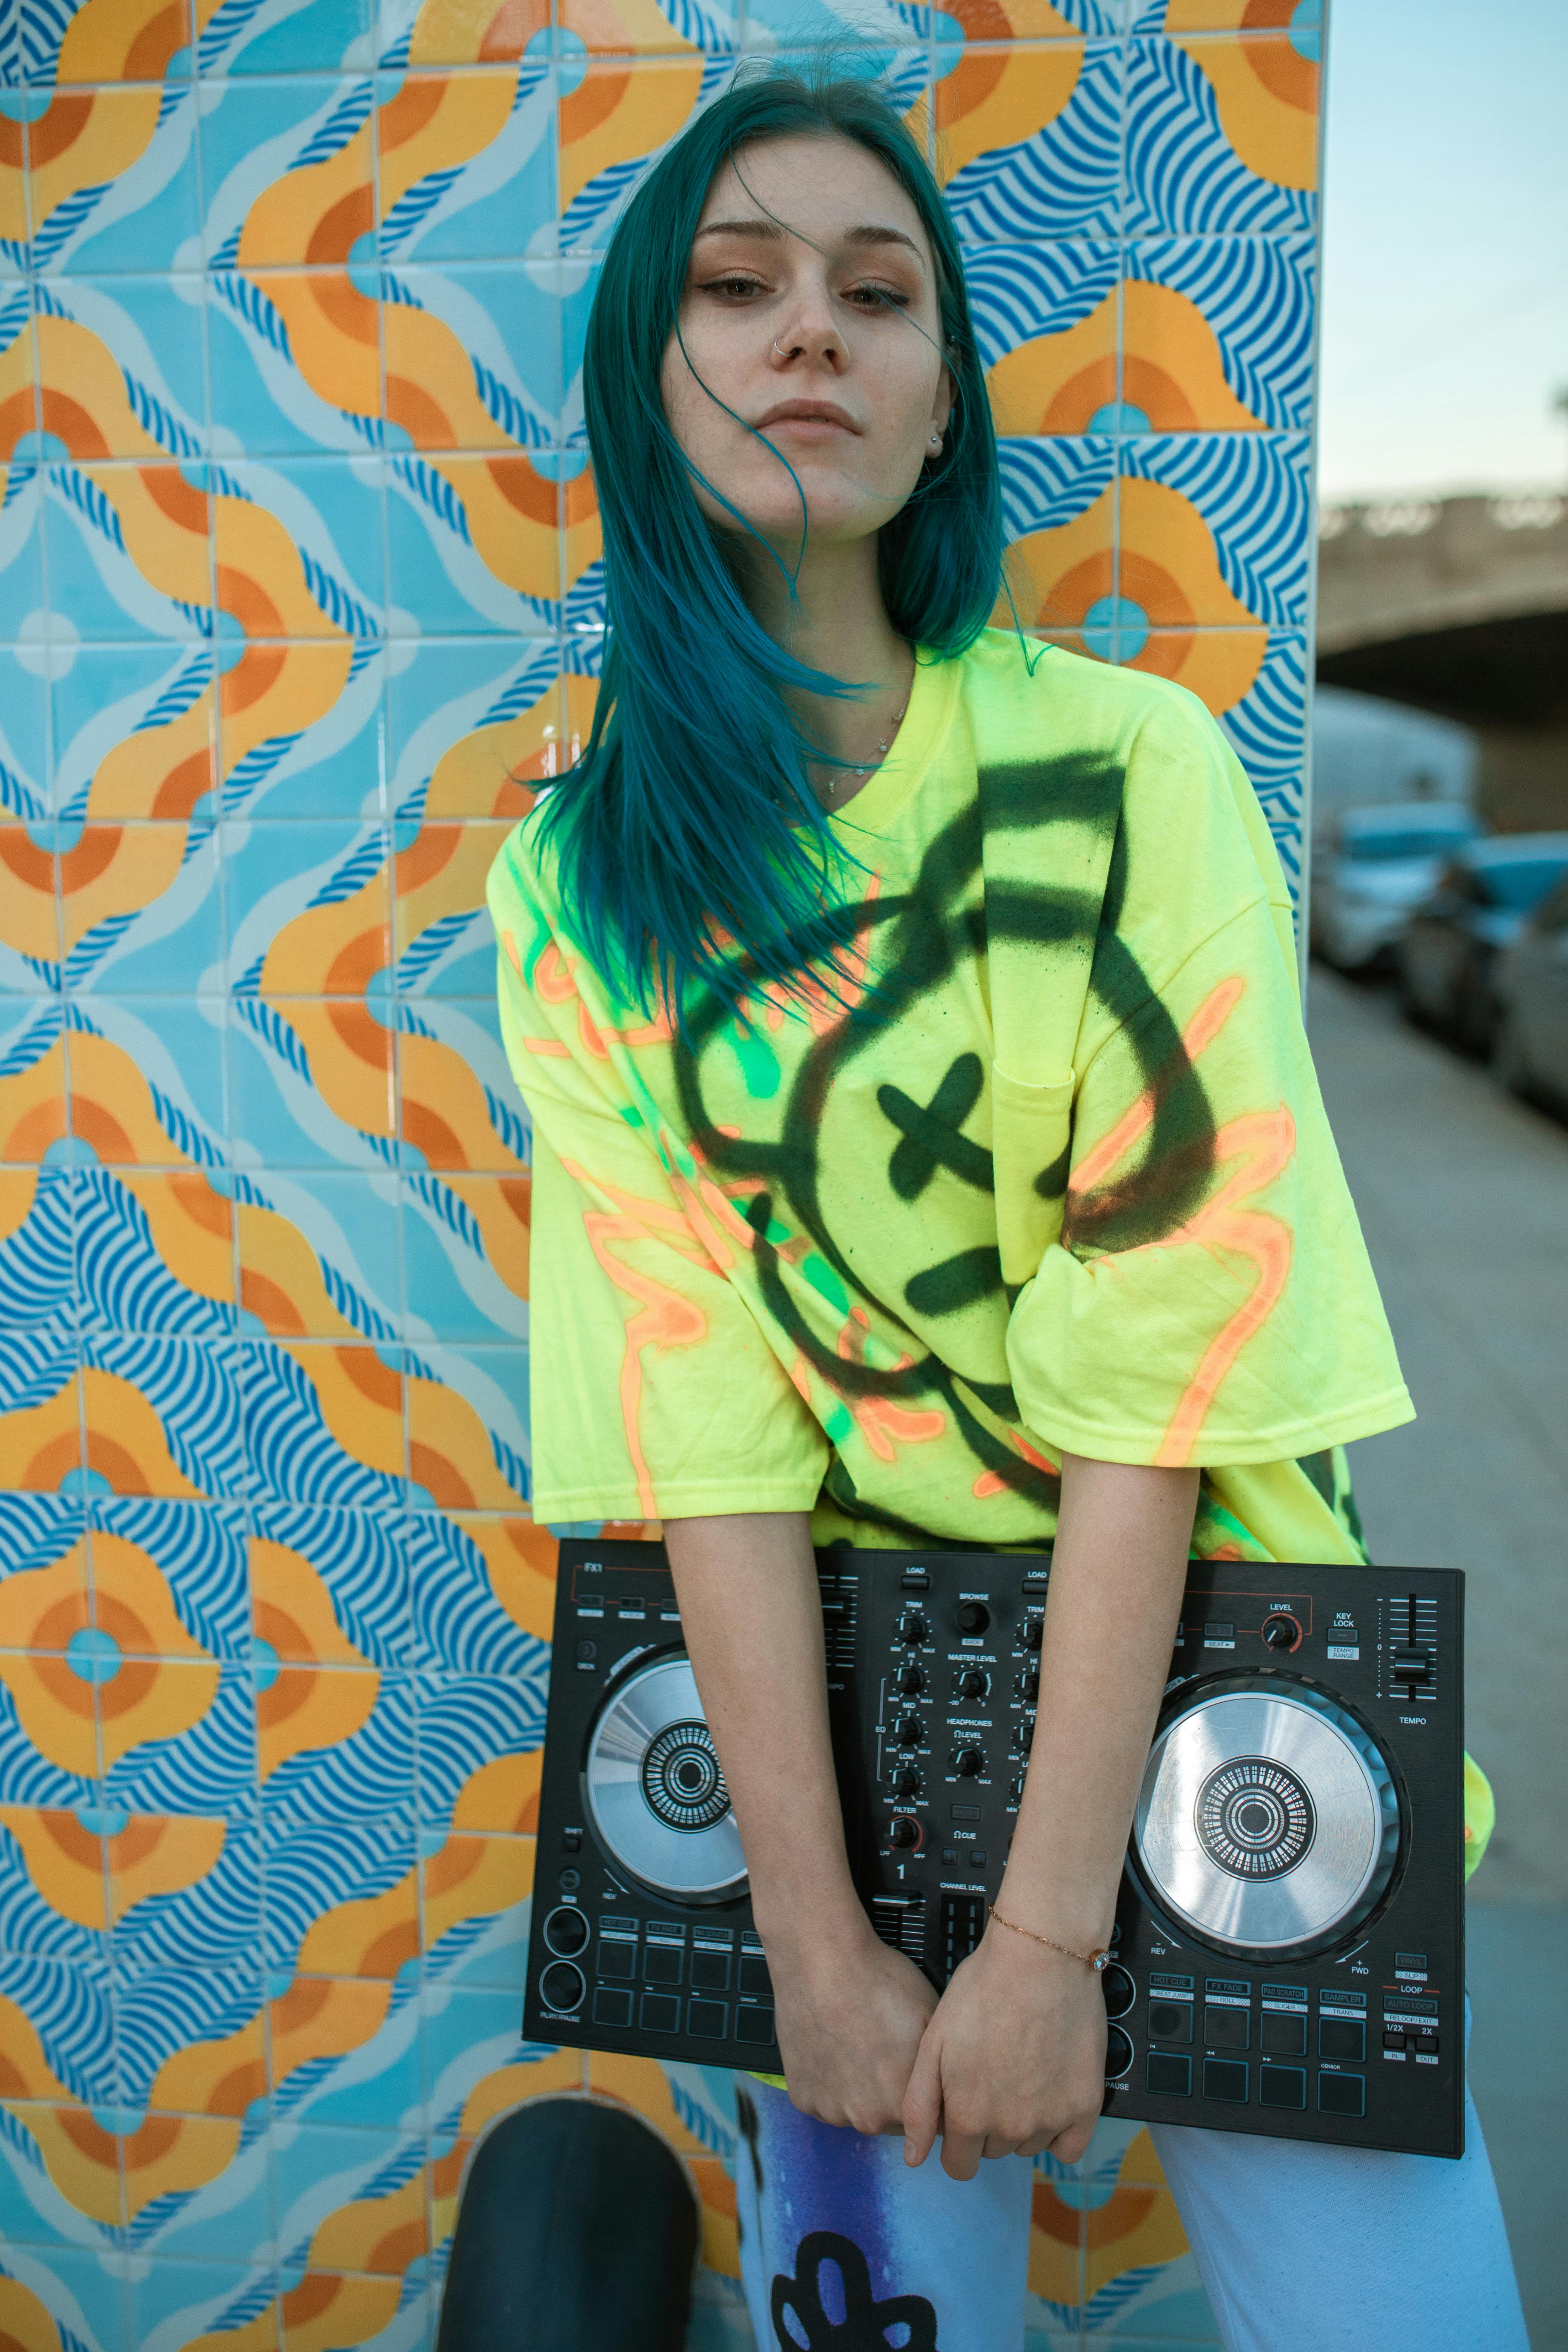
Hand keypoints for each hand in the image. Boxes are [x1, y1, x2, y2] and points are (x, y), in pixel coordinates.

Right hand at [767, 1922, 938, 2136]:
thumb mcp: (932, 2018)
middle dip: (891, 2091)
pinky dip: (828, 2080)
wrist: (823, 1960)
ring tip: (856, 2044)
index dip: (923, 2092)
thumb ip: (941, 2067)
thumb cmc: (880, 1983)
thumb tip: (950, 2088)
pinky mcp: (802, 2097)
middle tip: (883, 2049)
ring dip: (859, 2089)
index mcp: (906, 2104)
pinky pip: (823, 2098)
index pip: (926, 2120)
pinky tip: (832, 2047)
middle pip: (889, 2118)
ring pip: (855, 2109)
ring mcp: (831, 2110)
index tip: (912, 2065)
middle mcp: (868, 2118)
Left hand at [902, 1926, 1106, 2179]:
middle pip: (993, 2150)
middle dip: (988, 2122)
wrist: (1039, 1958)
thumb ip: (919, 2107)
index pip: (958, 2165)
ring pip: (1028, 2145)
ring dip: (1023, 2120)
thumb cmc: (983, 1990)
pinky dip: (1059, 2128)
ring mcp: (1050, 2120)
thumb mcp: (933, 2042)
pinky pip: (1069, 2147)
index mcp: (968, 2116)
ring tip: (1021, 2068)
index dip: (956, 2138)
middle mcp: (1009, 2129)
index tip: (963, 2107)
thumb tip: (915, 2159)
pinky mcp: (1085, 2107)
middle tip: (993, 2072)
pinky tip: (1050, 2091)